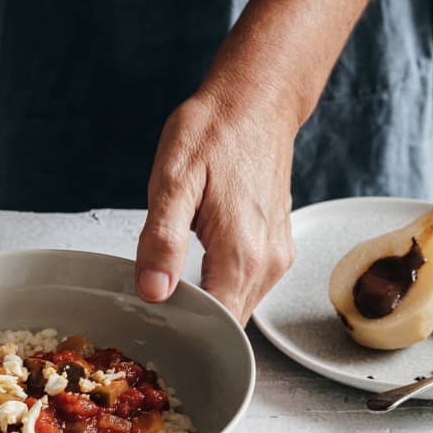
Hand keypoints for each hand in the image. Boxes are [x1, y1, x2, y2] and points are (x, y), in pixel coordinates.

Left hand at [135, 92, 295, 324]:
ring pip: (240, 307)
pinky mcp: (279, 247)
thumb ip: (162, 240)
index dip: (184, 330)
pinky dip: (223, 287)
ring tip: (175, 285)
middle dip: (194, 323)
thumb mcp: (174, 179)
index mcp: (242, 253)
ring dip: (209, 305)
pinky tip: (200, 267)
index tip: (154, 320)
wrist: (256, 103)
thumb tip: (153, 292)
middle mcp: (268, 263)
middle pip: (230, 322)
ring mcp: (278, 256)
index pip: (217, 324)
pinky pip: (249, 286)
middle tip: (156, 304)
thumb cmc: (214, 133)